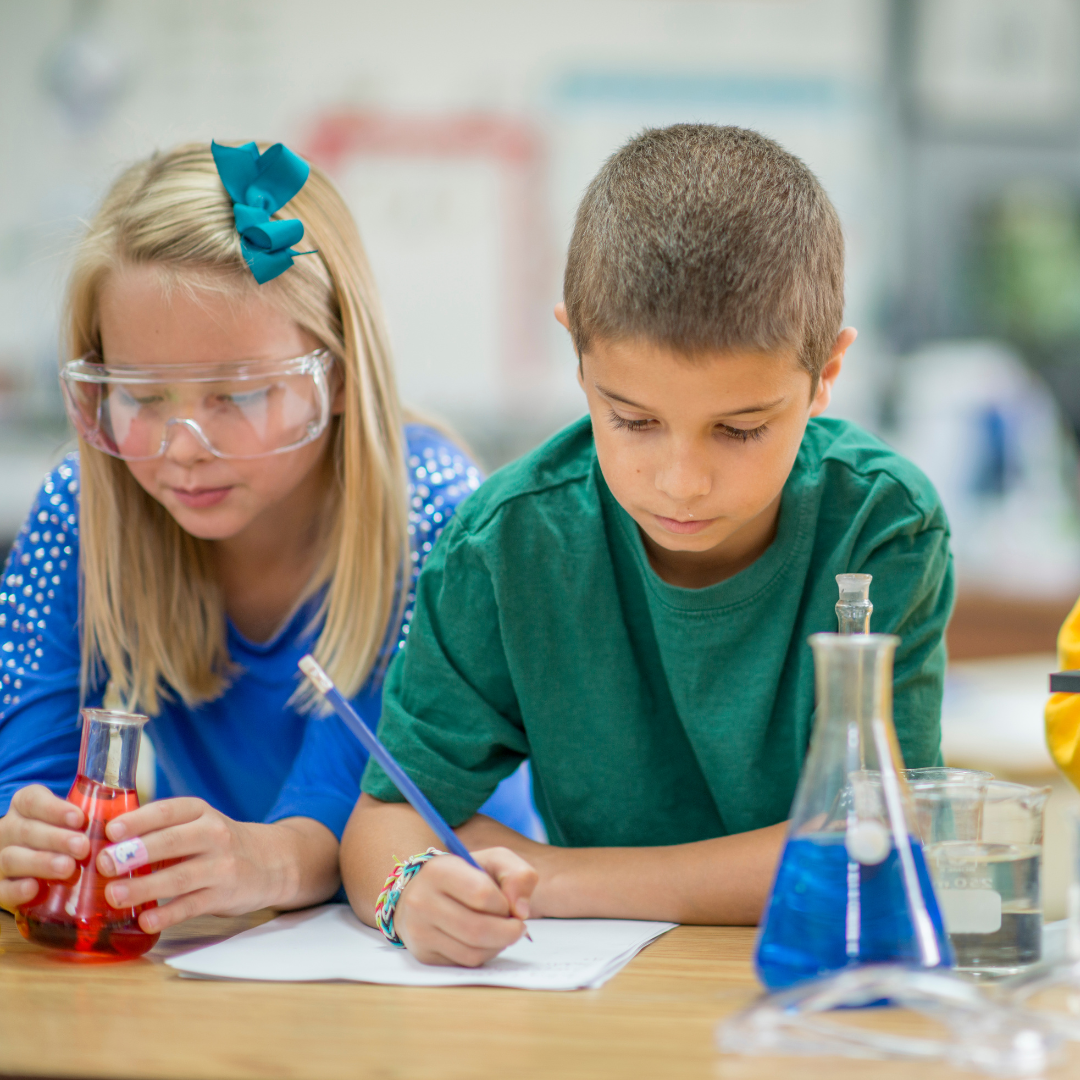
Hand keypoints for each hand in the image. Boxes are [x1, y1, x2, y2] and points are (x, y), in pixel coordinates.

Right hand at [0, 785, 87, 912]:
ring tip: (68, 868)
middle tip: (83, 847)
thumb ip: (88, 818)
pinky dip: (16, 890)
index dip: (54, 808)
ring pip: (12, 858)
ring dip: (41, 862)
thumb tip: (129, 821)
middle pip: (27, 830)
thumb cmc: (62, 837)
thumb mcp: (69, 821)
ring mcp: (1, 859)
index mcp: (25, 808)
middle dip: (56, 839)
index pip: (32, 800)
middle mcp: (9, 831)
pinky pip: (2, 889)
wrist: (31, 869)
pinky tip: (34, 888)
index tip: (79, 818)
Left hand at [94, 797, 295, 933]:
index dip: (139, 820)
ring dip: (145, 887)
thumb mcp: (198, 823)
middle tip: (104, 864)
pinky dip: (168, 914)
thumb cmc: (218, 843)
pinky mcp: (224, 894)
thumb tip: (105, 844)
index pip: (167, 811)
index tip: (111, 830)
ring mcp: (221, 865)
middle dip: (136, 853)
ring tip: (114, 896)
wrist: (271, 861)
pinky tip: (146, 920)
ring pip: (180, 876)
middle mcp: (214, 835)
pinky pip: (192, 905)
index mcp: (200, 812)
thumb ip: (161, 830)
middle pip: (172, 842)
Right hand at [394, 846, 537, 966]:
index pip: (482, 894)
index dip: (504, 903)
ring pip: (472, 952)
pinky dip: (484, 954)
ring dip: (498, 946)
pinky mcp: (423, 953)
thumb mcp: (495, 860)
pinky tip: (485, 941)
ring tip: (502, 932)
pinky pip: (464, 963)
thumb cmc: (466, 874)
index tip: (510, 904)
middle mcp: (422, 901)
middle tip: (518, 927)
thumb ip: (518, 875)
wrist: (425, 889)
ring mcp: (419, 930)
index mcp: (439, 871)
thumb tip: (521, 911)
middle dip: (508, 932)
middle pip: (477, 930)